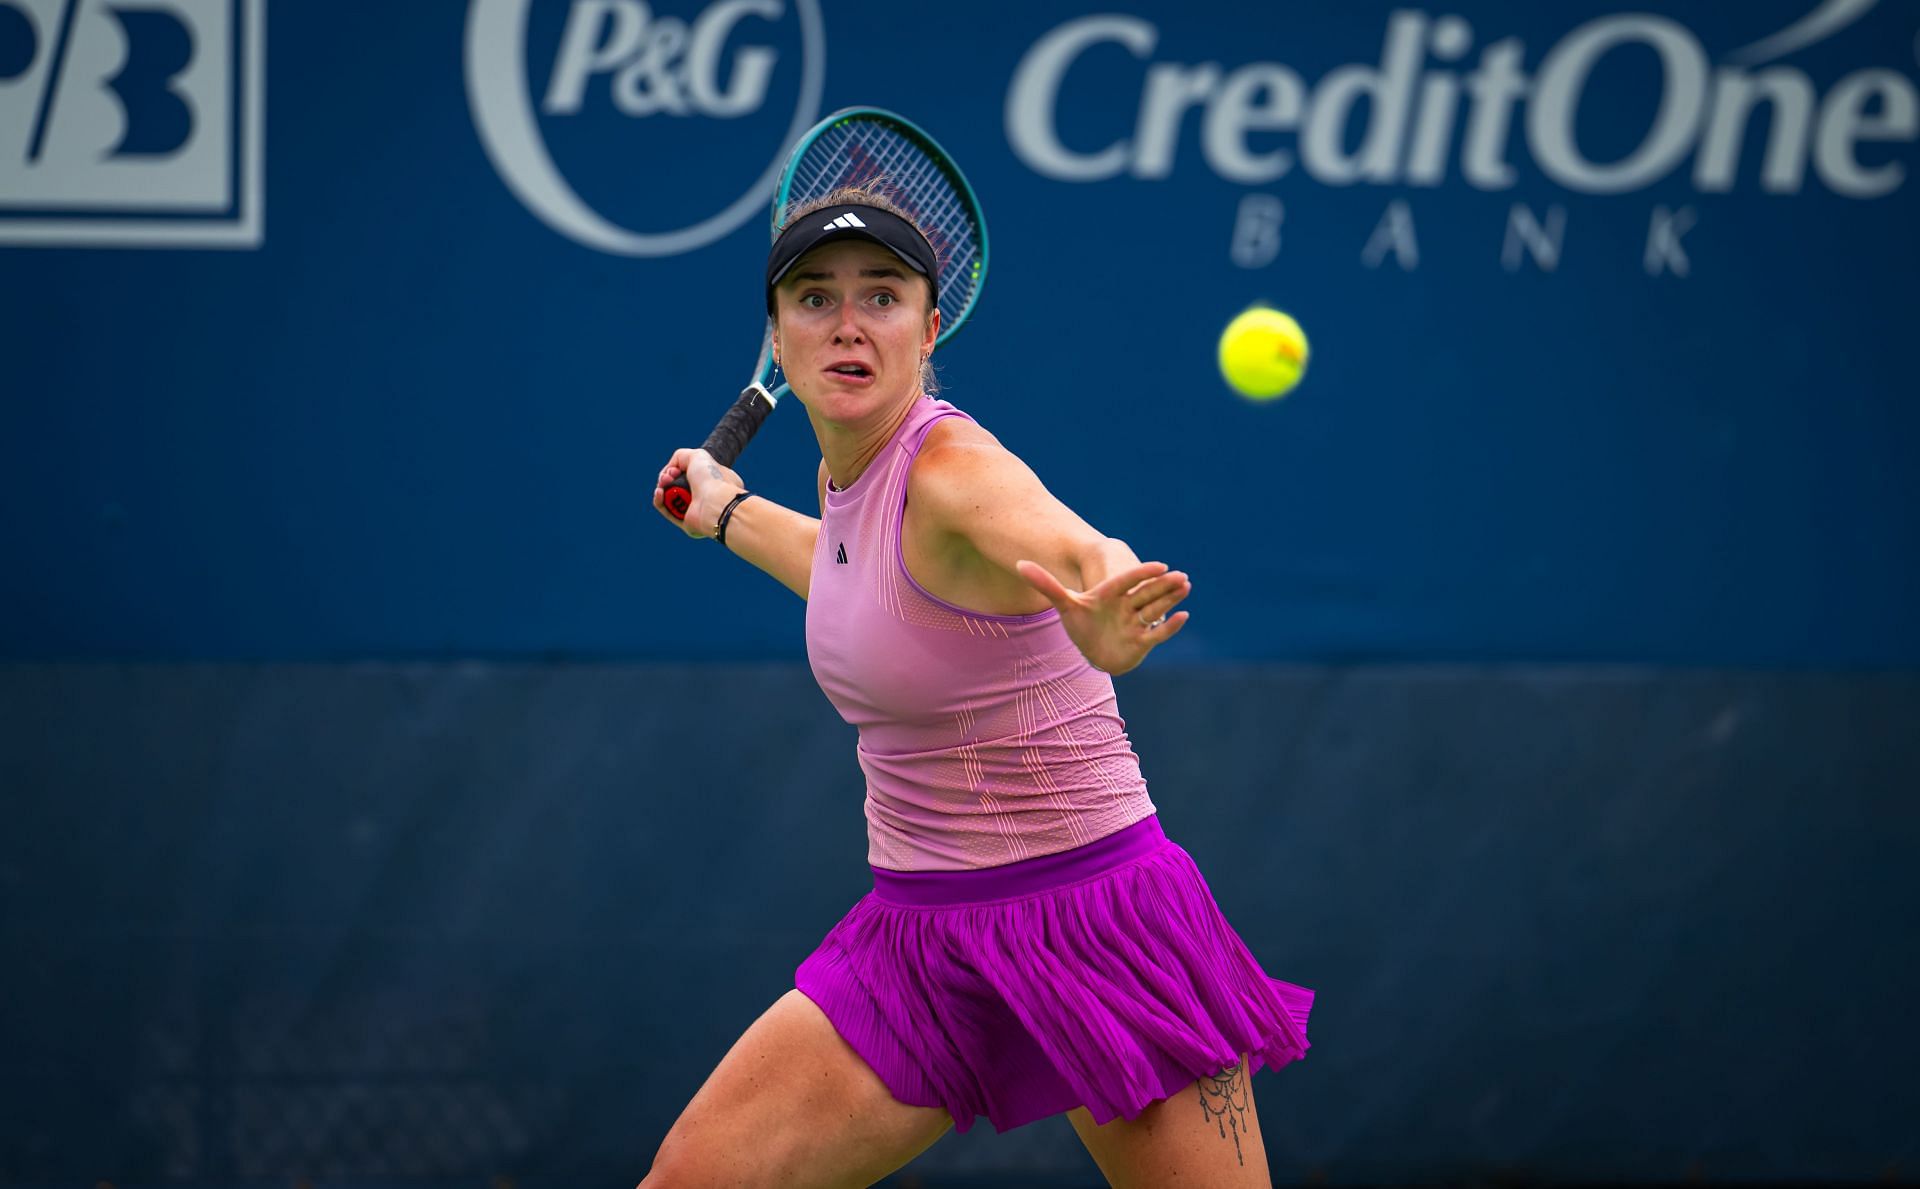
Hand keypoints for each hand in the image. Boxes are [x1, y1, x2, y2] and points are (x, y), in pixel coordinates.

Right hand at [652, 447, 744, 539]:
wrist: (715, 503)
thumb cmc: (712, 479)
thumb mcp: (697, 456)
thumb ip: (681, 457)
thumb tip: (671, 469)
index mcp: (714, 481)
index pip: (692, 474)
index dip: (677, 470)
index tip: (675, 470)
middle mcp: (705, 496)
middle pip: (678, 485)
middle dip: (667, 479)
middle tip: (667, 477)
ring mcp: (696, 510)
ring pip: (671, 498)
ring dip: (663, 488)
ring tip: (664, 483)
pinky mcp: (687, 523)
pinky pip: (668, 512)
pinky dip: (660, 502)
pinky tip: (659, 492)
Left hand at [1014, 559, 1189, 674]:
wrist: (1092, 647)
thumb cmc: (1081, 623)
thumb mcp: (1063, 604)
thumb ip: (1046, 584)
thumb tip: (1019, 564)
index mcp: (1112, 594)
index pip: (1129, 580)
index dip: (1143, 573)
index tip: (1160, 564)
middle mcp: (1128, 606)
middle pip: (1147, 593)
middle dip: (1163, 585)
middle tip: (1181, 575)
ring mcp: (1136, 623)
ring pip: (1155, 609)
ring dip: (1170, 599)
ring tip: (1186, 586)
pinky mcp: (1141, 641)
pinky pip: (1157, 633)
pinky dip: (1169, 627)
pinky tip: (1182, 616)